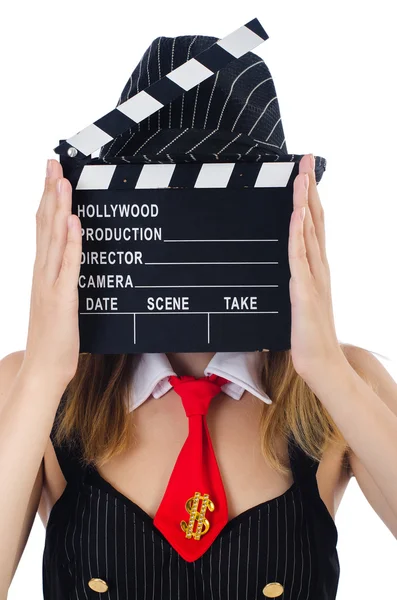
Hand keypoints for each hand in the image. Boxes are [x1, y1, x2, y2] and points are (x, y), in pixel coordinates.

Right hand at [21, 159, 81, 389]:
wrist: (43, 370)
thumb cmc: (53, 338)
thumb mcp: (56, 301)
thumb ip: (60, 279)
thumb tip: (69, 260)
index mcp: (42, 272)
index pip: (43, 229)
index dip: (47, 201)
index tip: (52, 176)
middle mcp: (42, 273)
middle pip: (44, 226)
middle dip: (50, 193)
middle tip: (53, 163)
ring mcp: (50, 285)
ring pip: (54, 239)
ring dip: (59, 208)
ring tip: (62, 181)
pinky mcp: (63, 299)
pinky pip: (68, 266)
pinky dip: (71, 242)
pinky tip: (73, 221)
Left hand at [288, 154, 346, 381]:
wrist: (320, 361)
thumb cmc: (310, 332)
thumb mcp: (303, 297)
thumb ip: (300, 277)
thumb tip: (291, 263)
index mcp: (317, 266)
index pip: (314, 224)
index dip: (310, 197)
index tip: (305, 172)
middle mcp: (318, 266)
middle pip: (315, 219)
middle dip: (309, 188)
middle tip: (306, 160)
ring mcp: (313, 277)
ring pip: (309, 232)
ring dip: (305, 202)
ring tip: (302, 176)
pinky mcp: (304, 290)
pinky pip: (300, 257)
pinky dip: (299, 234)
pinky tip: (297, 216)